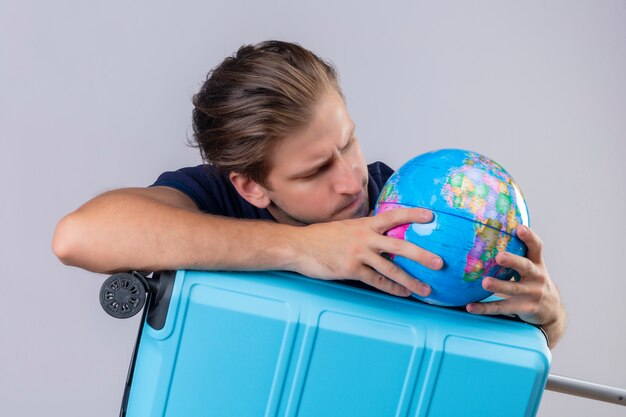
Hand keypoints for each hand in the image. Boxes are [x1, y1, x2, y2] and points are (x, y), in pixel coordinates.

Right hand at [294, 207, 442, 296]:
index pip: (394, 216)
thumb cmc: (323, 237)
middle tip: (439, 262)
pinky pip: (376, 281)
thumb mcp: (347, 227)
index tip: (431, 216)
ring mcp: (359, 254)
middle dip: (421, 255)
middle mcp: (365, 237)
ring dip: (411, 280)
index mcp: (365, 224)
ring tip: (426, 289)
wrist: (300, 246)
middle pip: (400, 246)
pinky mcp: (352, 270)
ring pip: (391, 269)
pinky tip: (403, 293)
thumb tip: (384, 232)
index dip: (413, 215)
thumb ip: (366, 230)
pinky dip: (392, 288)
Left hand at [466, 225, 565, 346]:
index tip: (520, 228)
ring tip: (485, 282)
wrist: (551, 310)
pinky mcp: (524, 309)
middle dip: (513, 261)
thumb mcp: (532, 267)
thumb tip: (490, 233)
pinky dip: (485, 308)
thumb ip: (518, 254)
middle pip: (526, 267)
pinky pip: (502, 307)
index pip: (536, 247)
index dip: (529, 237)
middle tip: (499, 256)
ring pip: (513, 289)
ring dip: (499, 285)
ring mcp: (532, 294)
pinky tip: (470, 306)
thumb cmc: (534, 282)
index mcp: (537, 263)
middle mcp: (537, 277)